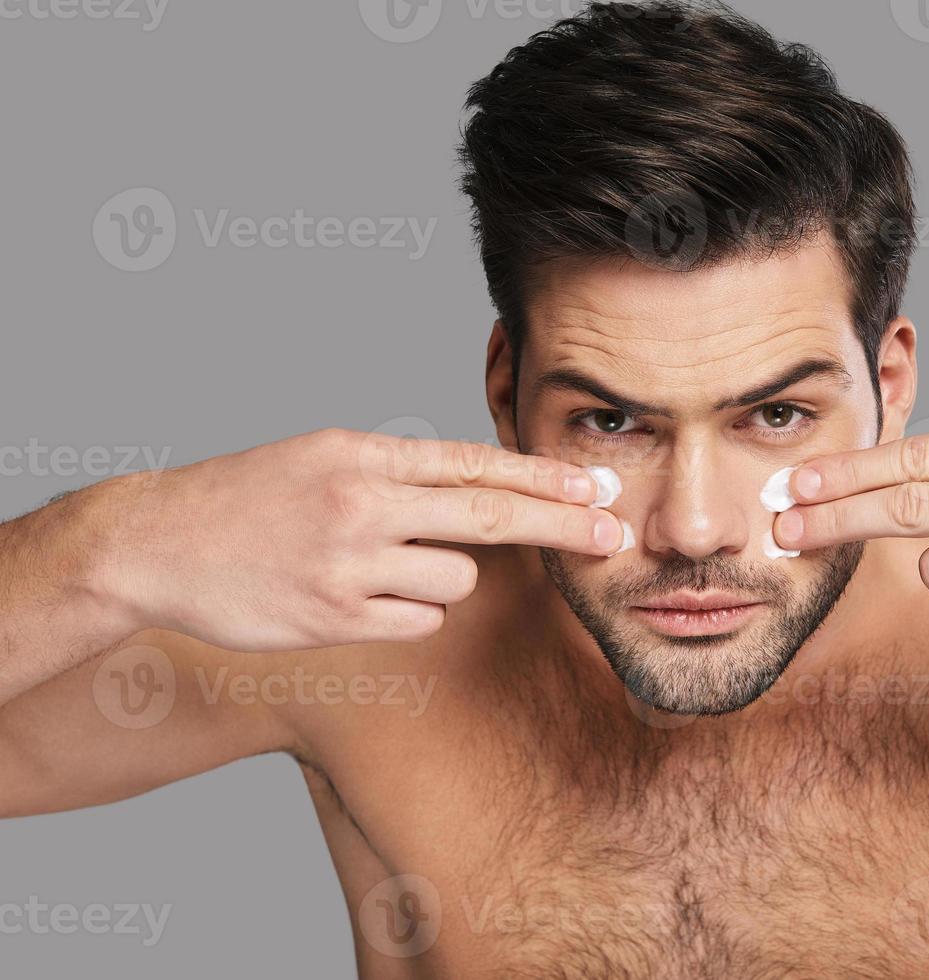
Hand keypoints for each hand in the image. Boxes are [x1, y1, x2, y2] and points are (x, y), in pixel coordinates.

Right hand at [92, 428, 621, 650]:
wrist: (156, 543)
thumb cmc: (249, 497)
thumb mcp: (325, 456)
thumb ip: (401, 471)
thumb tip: (485, 488)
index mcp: (364, 455)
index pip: (477, 464)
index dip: (547, 477)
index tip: (600, 487)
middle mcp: (363, 505)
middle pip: (492, 517)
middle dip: (563, 525)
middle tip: (614, 534)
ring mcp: (350, 565)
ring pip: (455, 579)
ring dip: (442, 576)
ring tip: (380, 564)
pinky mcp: (335, 618)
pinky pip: (417, 621)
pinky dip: (407, 612)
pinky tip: (358, 596)